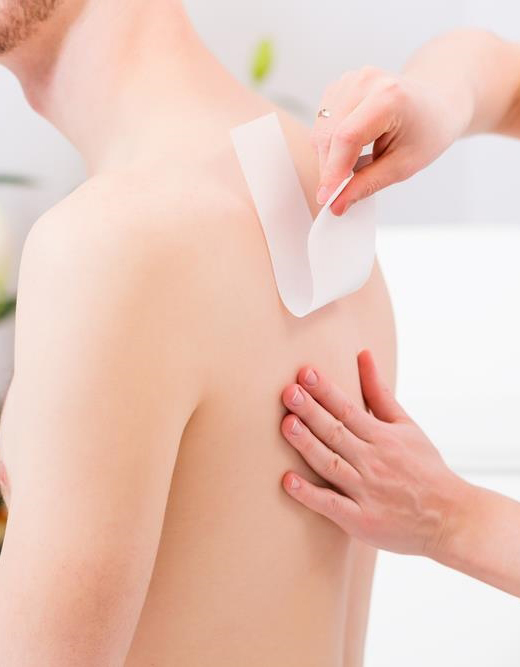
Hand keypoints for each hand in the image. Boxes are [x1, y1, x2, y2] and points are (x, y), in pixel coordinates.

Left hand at [280, 350, 472, 557]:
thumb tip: (363, 354)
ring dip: (308, 445)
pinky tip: (288, 481)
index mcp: (382, 437)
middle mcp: (373, 461)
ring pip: (332, 464)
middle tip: (288, 392)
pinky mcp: (361, 520)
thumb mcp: (406, 425)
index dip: (325, 391)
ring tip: (287, 425)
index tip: (305, 373)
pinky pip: (332, 506)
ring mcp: (366, 491)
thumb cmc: (424, 467)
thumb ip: (379, 392)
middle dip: (311, 412)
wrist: (451, 518)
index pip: (348, 409)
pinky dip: (310, 495)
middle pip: (337, 432)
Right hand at [312, 67, 470, 214]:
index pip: (346, 137)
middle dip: (329, 168)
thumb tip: (338, 204)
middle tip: (338, 193)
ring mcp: (351, 79)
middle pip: (329, 134)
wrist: (437, 103)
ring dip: (328, 156)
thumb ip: (368, 184)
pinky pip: (322, 121)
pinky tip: (349, 150)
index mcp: (388, 96)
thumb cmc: (428, 131)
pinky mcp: (341, 85)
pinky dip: (329, 143)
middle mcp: (365, 81)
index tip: (326, 198)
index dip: (332, 171)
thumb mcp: (404, 165)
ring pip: (321, 129)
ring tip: (352, 168)